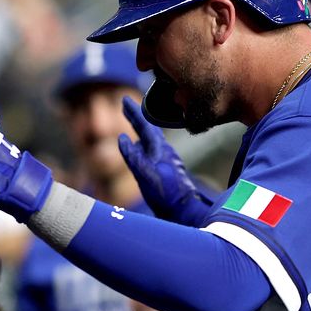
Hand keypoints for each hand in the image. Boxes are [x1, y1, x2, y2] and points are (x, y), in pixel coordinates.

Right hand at [119, 97, 214, 225]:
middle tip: (125, 105)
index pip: (145, 125)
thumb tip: (123, 138)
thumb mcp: (146, 175)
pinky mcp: (167, 171)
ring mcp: (166, 161)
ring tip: (132, 123)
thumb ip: (134, 156)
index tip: (124, 99)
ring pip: (151, 140)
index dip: (134, 112)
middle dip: (136, 117)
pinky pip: (152, 152)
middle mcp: (165, 152)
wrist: (186, 212)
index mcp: (160, 150)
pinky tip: (141, 149)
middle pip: (148, 130)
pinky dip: (143, 145)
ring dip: (140, 130)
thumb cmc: (166, 195)